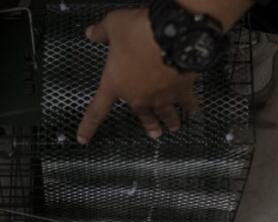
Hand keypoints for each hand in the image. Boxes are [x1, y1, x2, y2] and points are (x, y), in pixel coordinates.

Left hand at [77, 8, 199, 143]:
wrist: (171, 36)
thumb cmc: (138, 32)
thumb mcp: (114, 25)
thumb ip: (102, 32)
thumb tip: (92, 32)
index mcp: (115, 85)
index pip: (97, 110)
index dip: (88, 126)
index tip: (83, 139)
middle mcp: (138, 97)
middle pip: (142, 116)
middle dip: (148, 125)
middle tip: (154, 133)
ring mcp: (161, 97)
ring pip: (166, 114)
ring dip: (170, 121)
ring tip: (174, 128)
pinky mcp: (181, 91)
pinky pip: (187, 103)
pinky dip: (191, 107)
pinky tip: (194, 111)